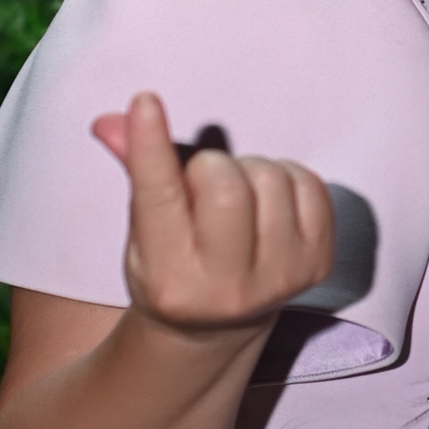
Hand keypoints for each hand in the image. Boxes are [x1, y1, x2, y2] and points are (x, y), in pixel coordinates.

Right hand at [93, 92, 334, 333]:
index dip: (152, 146)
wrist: (217, 326)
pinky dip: (286, 178)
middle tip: (203, 183)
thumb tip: (111, 122)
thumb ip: (136, 172)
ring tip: (235, 198)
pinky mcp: (316, 266)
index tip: (147, 102)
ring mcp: (279, 280)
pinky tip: (267, 204)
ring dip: (249, 170)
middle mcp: (225, 287)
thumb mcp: (143, 232)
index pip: (159, 198)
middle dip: (211, 166)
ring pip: (270, 177)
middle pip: (226, 184)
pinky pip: (309, 185)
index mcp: (169, 278)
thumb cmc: (173, 265)